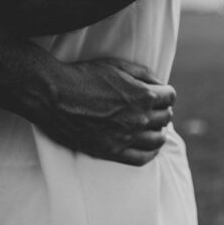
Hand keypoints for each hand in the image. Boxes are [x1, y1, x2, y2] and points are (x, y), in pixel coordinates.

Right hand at [27, 58, 175, 165]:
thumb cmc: (84, 76)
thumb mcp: (118, 66)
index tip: (160, 95)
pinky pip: (142, 158)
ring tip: (152, 127)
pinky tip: (148, 147)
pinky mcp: (111, 152)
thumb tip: (162, 84)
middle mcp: (139, 118)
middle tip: (153, 109)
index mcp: (144, 95)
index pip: (171, 97)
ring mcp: (126, 137)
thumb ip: (145, 74)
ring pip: (158, 139)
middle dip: (162, 111)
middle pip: (166, 117)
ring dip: (158, 131)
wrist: (52, 95)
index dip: (166, 94)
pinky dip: (150, 153)